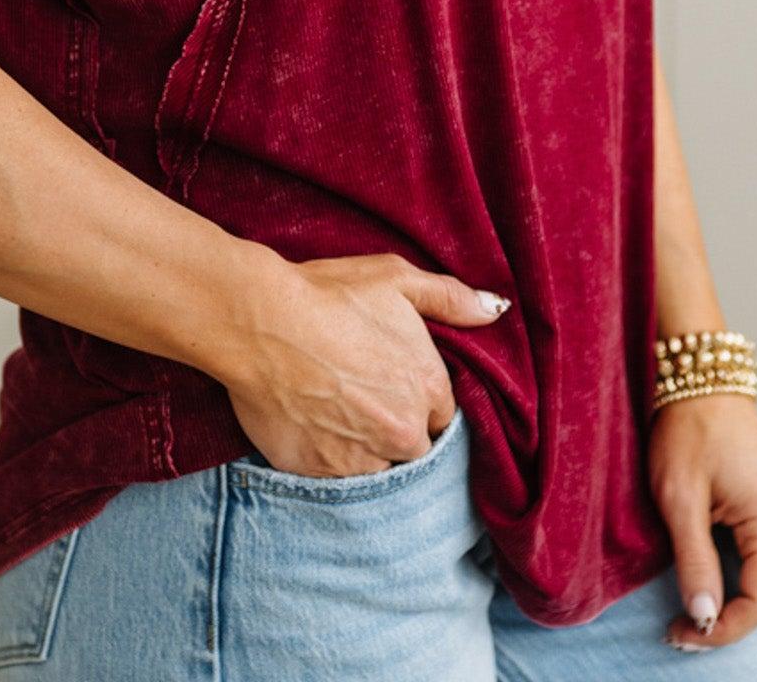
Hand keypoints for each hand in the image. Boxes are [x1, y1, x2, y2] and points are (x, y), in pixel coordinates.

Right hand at [219, 250, 510, 477]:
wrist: (261, 322)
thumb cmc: (328, 294)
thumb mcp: (395, 278)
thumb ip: (451, 297)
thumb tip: (496, 309)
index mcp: (429, 385)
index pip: (440, 412)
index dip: (415, 397)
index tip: (388, 381)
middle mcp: (405, 430)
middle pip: (412, 445)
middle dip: (392, 427)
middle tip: (357, 395)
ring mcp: (364, 458)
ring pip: (377, 466)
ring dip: (362, 448)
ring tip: (331, 411)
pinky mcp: (323, 475)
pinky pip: (337, 479)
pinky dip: (328, 459)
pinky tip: (311, 425)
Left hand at [648, 394, 756, 649]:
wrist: (701, 378)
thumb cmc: (688, 429)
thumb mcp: (679, 498)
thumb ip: (694, 561)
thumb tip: (703, 617)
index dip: (723, 628)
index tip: (683, 635)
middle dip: (730, 620)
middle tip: (682, 629)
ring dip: (736, 600)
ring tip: (692, 608)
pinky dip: (742, 575)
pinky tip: (710, 577)